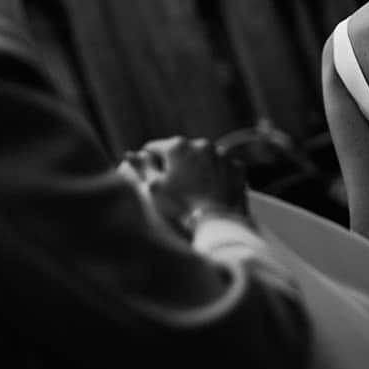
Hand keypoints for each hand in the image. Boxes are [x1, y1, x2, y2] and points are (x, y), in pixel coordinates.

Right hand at [123, 137, 247, 224]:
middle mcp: (201, 144)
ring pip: (203, 158)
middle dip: (175, 164)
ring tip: (194, 191)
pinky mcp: (237, 167)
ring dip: (197, 168)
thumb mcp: (154, 188)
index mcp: (177, 146)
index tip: (149, 175)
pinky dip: (216, 175)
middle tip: (174, 187)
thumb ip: (142, 167)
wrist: (217, 224)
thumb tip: (131, 155)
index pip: (154, 148)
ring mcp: (222, 155)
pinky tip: (211, 191)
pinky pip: (221, 168)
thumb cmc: (180, 207)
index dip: (148, 162)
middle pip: (181, 151)